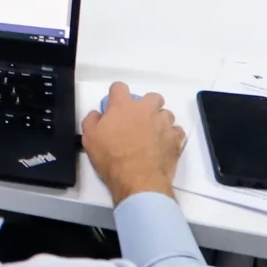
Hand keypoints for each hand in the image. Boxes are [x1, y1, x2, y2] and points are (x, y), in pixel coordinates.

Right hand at [83, 83, 187, 201]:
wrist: (137, 179)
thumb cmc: (111, 157)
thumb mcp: (89, 138)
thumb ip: (92, 120)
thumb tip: (98, 114)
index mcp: (123, 106)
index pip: (119, 87)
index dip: (117, 95)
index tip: (115, 107)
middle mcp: (146, 109)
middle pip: (152, 97)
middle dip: (147, 105)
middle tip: (139, 120)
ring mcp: (163, 123)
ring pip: (166, 113)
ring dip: (160, 121)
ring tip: (153, 135)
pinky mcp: (175, 138)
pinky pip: (176, 131)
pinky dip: (171, 136)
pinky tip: (163, 145)